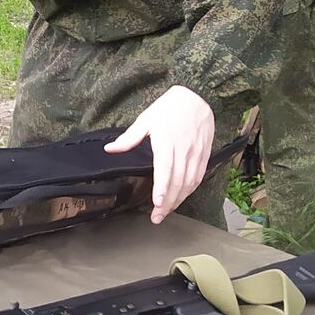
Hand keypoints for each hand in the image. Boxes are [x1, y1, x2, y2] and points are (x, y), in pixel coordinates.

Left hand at [104, 85, 215, 223]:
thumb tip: (110, 149)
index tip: (157, 203)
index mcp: (166, 141)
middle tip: (157, 217)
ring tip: (167, 211)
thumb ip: (129, 138)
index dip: (162, 188)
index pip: (165, 169)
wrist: (197, 96)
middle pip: (177, 181)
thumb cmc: (169, 108)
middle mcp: (183, 149)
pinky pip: (198, 177)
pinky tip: (181, 198)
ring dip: (179, 199)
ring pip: (189, 182)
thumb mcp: (146, 119)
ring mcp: (196, 153)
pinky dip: (190, 190)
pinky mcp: (205, 154)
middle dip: (168, 203)